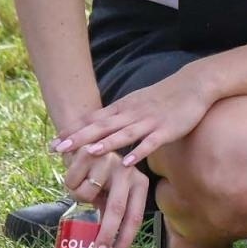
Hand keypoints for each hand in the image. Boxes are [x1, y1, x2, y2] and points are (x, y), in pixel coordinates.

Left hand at [54, 67, 214, 166]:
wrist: (194, 84)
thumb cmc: (164, 96)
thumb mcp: (136, 102)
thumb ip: (118, 116)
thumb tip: (96, 129)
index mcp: (123, 108)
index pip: (93, 119)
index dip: (73, 130)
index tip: (52, 142)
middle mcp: (133, 114)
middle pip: (103, 127)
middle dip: (79, 138)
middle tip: (58, 149)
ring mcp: (150, 122)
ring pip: (125, 134)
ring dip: (106, 144)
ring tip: (88, 153)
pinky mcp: (167, 130)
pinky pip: (151, 143)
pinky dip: (139, 152)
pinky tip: (128, 163)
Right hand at [59, 146, 149, 247]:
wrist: (86, 140)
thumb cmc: (98, 174)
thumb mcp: (111, 193)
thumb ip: (111, 213)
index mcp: (139, 184)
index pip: (134, 217)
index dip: (124, 240)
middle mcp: (130, 173)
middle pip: (117, 210)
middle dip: (105, 236)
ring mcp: (112, 163)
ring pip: (87, 196)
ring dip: (78, 196)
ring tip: (80, 184)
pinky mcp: (93, 153)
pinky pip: (73, 182)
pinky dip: (69, 180)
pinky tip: (75, 169)